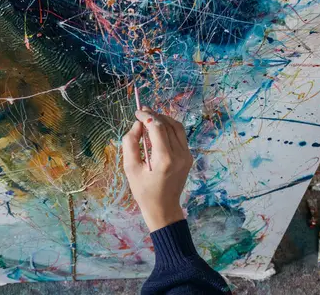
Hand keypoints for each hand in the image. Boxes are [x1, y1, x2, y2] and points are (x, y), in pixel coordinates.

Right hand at [122, 106, 192, 231]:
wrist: (163, 207)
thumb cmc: (143, 190)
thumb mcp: (130, 168)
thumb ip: (130, 143)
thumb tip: (137, 125)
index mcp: (165, 159)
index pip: (157, 128)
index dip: (147, 116)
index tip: (137, 112)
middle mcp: (180, 155)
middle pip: (168, 125)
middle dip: (154, 115)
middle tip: (142, 112)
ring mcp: (187, 155)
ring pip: (177, 127)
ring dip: (163, 119)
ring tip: (150, 117)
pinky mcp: (189, 157)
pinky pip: (180, 136)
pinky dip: (169, 128)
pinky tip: (158, 129)